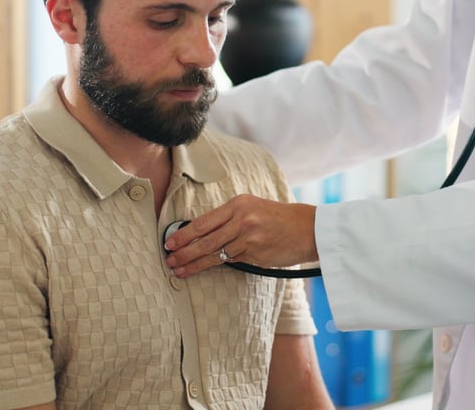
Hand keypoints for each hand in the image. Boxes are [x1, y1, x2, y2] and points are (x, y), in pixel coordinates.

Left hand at [164, 194, 318, 276]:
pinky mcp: (255, 255)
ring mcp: (249, 239)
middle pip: (205, 240)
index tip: (169, 243)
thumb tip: (198, 233)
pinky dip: (215, 266)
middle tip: (169, 260)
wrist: (306, 228)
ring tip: (179, 270)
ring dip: (194, 264)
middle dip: (184, 252)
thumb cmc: (276, 218)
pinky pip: (231, 261)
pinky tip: (201, 269)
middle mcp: (242, 220)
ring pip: (215, 254)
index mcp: (237, 204)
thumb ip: (227, 219)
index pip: (203, 222)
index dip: (183, 235)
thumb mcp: (251, 208)